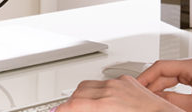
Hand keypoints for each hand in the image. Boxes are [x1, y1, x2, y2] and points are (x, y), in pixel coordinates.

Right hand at [55, 75, 182, 111]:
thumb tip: (80, 111)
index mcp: (105, 103)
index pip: (73, 105)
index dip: (61, 110)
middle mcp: (112, 90)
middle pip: (79, 92)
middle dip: (71, 103)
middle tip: (67, 111)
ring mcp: (121, 83)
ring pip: (91, 84)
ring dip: (83, 95)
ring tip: (82, 106)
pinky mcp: (129, 81)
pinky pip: (106, 82)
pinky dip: (98, 91)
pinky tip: (101, 100)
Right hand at [137, 58, 191, 111]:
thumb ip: (172, 100)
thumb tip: (154, 98)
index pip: (160, 67)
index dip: (145, 77)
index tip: (134, 86)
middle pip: (163, 72)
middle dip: (149, 83)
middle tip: (137, 94)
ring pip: (169, 79)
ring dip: (157, 88)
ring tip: (147, 98)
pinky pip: (177, 85)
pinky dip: (167, 92)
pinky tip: (162, 100)